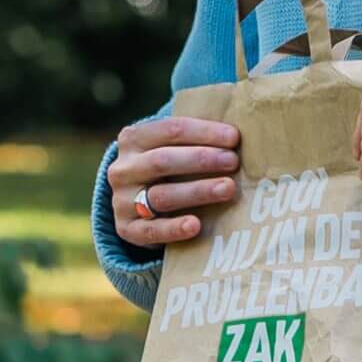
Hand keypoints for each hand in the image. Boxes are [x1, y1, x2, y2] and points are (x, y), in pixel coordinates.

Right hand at [108, 116, 240, 249]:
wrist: (134, 205)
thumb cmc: (167, 170)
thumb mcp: (170, 148)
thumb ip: (195, 140)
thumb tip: (238, 135)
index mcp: (133, 139)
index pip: (170, 130)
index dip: (204, 132)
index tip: (234, 137)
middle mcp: (123, 168)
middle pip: (163, 160)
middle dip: (201, 159)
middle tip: (233, 161)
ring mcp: (122, 200)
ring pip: (161, 195)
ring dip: (197, 191)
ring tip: (228, 188)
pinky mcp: (127, 230)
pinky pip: (151, 231)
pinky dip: (173, 228)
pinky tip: (195, 225)